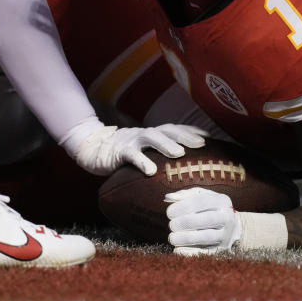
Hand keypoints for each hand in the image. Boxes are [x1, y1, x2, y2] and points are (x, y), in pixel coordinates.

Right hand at [64, 119, 206, 175]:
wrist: (92, 148)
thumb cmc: (122, 154)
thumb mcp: (142, 151)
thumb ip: (158, 155)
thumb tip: (182, 168)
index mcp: (152, 134)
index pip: (175, 129)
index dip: (191, 131)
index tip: (209, 137)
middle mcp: (144, 134)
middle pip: (167, 130)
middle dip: (185, 135)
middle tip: (201, 145)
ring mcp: (131, 140)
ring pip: (150, 137)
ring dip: (166, 144)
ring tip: (180, 154)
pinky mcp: (118, 151)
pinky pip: (131, 155)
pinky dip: (142, 161)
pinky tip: (150, 171)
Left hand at [165, 187, 240, 254]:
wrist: (231, 228)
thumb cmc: (210, 208)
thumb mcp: (202, 197)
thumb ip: (185, 195)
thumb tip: (168, 197)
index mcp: (222, 201)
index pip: (202, 201)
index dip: (183, 206)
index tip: (169, 213)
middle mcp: (227, 218)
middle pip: (206, 219)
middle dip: (184, 222)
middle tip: (171, 225)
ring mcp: (225, 235)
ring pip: (206, 237)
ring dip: (185, 238)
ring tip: (172, 238)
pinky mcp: (221, 250)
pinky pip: (205, 253)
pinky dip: (189, 252)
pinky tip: (178, 250)